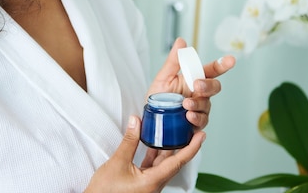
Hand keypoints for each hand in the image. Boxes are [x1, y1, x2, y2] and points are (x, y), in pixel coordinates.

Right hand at [84, 115, 204, 192]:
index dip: (191, 147)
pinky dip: (154, 154)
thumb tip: (136, 121)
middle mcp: (155, 184)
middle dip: (182, 145)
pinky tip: (152, 142)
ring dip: (167, 148)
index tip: (201, 135)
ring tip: (173, 132)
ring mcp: (149, 185)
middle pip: (173, 162)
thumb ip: (129, 141)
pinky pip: (153, 167)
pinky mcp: (141, 184)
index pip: (178, 162)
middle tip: (189, 129)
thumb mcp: (117, 162)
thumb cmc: (105, 191)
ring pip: (163, 164)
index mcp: (154, 181)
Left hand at [147, 38, 235, 130]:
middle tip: (197, 85)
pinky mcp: (196, 124)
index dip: (222, 65)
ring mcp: (199, 109)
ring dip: (198, 104)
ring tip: (186, 104)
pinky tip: (189, 117)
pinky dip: (197, 119)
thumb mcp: (163, 77)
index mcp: (194, 79)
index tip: (230, 60)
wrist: (151, 117)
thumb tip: (181, 41)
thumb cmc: (158, 97)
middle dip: (208, 86)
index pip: (211, 70)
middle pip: (214, 87)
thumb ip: (173, 61)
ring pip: (207, 105)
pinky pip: (202, 122)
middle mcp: (199, 93)